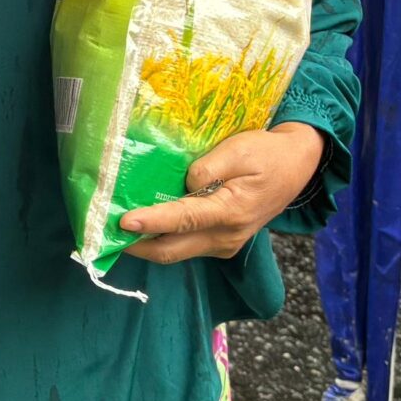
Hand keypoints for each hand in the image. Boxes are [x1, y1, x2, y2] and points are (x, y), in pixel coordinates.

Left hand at [121, 122, 325, 263]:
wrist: (296, 165)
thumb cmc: (265, 153)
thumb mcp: (238, 149)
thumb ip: (208, 167)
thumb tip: (182, 183)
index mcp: (231, 212)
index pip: (183, 219)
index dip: (151, 221)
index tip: (123, 221)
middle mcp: (226, 236)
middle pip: (173, 249)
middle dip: (137, 246)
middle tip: (103, 234)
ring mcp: (225, 244)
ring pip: (177, 251)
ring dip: (147, 244)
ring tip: (115, 231)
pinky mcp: (222, 242)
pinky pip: (187, 245)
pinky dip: (163, 239)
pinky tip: (144, 226)